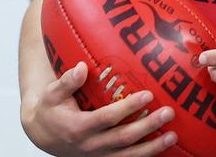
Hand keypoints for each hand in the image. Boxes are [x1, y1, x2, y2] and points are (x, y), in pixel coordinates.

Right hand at [21, 61, 178, 156]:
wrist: (43, 135)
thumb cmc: (51, 110)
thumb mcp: (52, 94)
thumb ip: (67, 81)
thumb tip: (83, 67)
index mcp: (78, 127)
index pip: (107, 118)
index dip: (128, 108)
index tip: (148, 95)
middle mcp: (89, 146)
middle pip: (123, 138)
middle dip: (148, 126)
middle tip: (168, 112)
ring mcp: (98, 156)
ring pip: (128, 155)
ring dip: (152, 147)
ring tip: (173, 136)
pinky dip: (145, 156)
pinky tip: (163, 148)